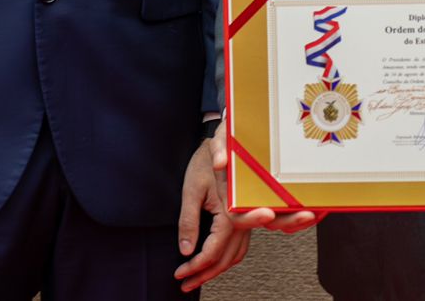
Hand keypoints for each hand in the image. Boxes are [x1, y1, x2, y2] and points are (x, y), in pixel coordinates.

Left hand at [173, 136, 251, 291]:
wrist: (225, 140)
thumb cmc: (206, 160)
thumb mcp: (191, 190)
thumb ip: (189, 221)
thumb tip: (186, 249)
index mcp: (229, 215)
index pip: (212, 251)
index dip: (194, 267)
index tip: (179, 273)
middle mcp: (242, 221)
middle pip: (225, 259)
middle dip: (204, 275)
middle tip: (184, 284)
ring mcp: (246, 220)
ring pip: (235, 256)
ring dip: (215, 270)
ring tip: (195, 278)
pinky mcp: (244, 217)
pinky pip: (238, 246)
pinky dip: (225, 259)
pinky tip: (212, 261)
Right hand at [210, 127, 322, 234]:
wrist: (242, 130)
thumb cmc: (231, 138)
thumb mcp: (221, 138)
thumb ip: (219, 148)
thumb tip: (220, 162)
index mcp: (232, 193)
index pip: (238, 215)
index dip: (252, 218)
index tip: (267, 213)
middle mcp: (250, 199)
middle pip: (268, 220)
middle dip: (288, 220)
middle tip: (304, 215)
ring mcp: (267, 197)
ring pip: (284, 218)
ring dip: (300, 219)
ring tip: (315, 212)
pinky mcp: (281, 192)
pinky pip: (293, 207)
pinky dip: (306, 209)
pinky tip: (320, 207)